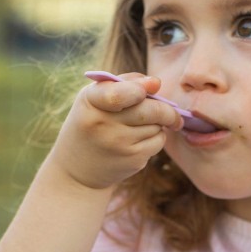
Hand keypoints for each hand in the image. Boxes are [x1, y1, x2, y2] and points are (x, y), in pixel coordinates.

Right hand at [47, 73, 182, 189]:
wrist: (78, 169)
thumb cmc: (92, 123)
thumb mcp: (95, 98)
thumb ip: (125, 83)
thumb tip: (156, 82)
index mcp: (91, 102)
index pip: (118, 94)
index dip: (139, 89)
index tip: (155, 86)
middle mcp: (103, 124)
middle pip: (150, 111)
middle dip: (167, 110)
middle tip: (172, 112)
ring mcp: (119, 144)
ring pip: (157, 126)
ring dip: (159, 123)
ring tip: (144, 125)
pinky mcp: (132, 159)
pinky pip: (158, 141)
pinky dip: (157, 136)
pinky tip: (143, 138)